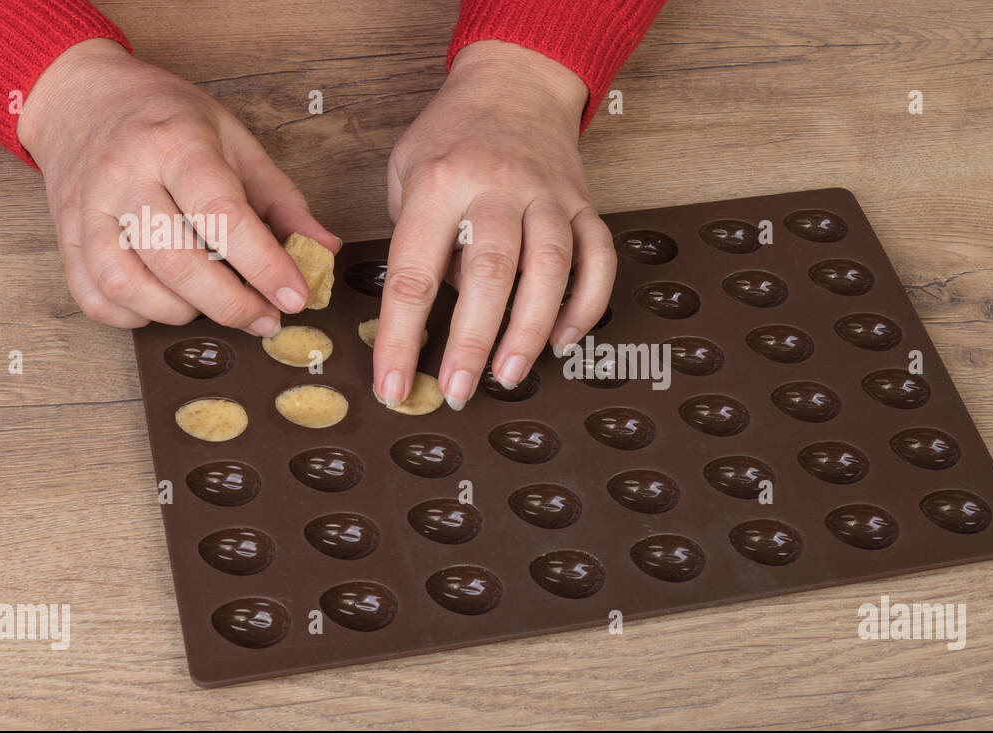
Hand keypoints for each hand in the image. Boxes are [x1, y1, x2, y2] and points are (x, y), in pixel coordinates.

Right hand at [18, 38, 339, 333]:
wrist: (83, 96)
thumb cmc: (168, 120)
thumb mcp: (235, 140)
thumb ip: (281, 199)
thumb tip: (324, 249)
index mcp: (176, 143)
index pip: (222, 215)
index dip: (264, 265)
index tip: (295, 297)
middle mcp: (124, 175)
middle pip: (175, 260)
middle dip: (230, 303)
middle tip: (266, 318)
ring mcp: (86, 207)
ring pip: (127, 284)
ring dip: (180, 312)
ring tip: (213, 305)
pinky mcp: (65, 234)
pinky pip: (93, 296)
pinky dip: (133, 316)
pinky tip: (165, 305)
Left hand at [374, 40, 616, 407]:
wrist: (516, 82)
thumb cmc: (452, 137)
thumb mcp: (406, 173)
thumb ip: (416, 241)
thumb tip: (433, 316)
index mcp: (440, 183)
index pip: (413, 273)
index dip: (400, 338)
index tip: (394, 386)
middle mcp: (497, 187)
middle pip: (490, 273)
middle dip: (472, 341)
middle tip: (458, 390)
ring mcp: (547, 195)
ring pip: (550, 268)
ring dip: (531, 330)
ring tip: (509, 375)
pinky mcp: (583, 203)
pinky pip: (598, 259)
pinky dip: (586, 304)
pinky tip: (565, 341)